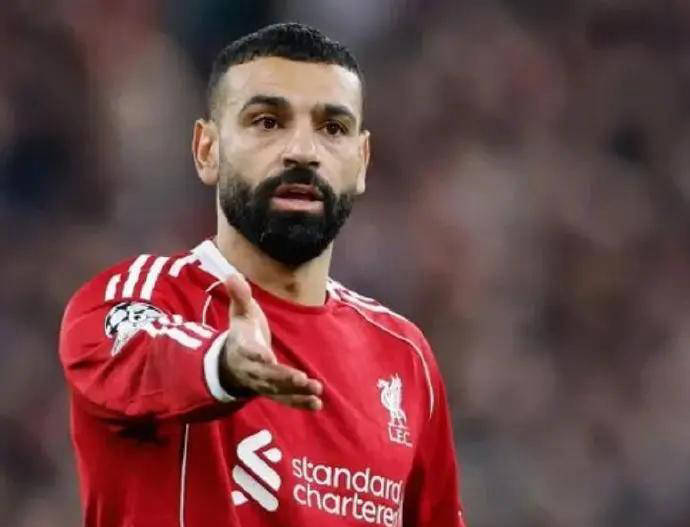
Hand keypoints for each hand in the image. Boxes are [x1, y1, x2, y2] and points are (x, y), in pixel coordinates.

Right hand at [219, 274, 322, 410]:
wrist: (232, 362)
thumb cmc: (242, 332)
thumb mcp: (240, 312)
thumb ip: (240, 296)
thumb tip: (232, 274)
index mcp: (244, 346)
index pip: (250, 351)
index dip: (258, 354)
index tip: (268, 356)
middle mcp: (252, 368)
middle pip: (267, 375)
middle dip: (284, 378)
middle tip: (302, 379)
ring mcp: (263, 383)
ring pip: (279, 390)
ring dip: (297, 392)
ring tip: (316, 391)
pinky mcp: (273, 391)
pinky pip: (286, 399)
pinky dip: (300, 403)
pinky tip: (317, 404)